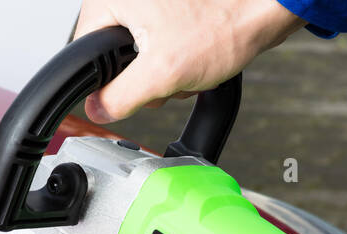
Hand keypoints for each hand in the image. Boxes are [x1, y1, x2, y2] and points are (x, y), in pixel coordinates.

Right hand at [73, 0, 304, 122]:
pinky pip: (158, 50)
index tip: (133, 86)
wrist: (262, 13)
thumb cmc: (221, 26)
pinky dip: (174, 62)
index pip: (85, 53)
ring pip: (138, 58)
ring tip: (185, 64)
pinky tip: (192, 59)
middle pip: (113, 59)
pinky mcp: (168, 13)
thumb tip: (97, 110)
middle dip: (142, 78)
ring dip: (161, 74)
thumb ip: (119, 97)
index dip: (107, 81)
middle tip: (167, 72)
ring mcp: (149, 5)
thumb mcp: (160, 74)